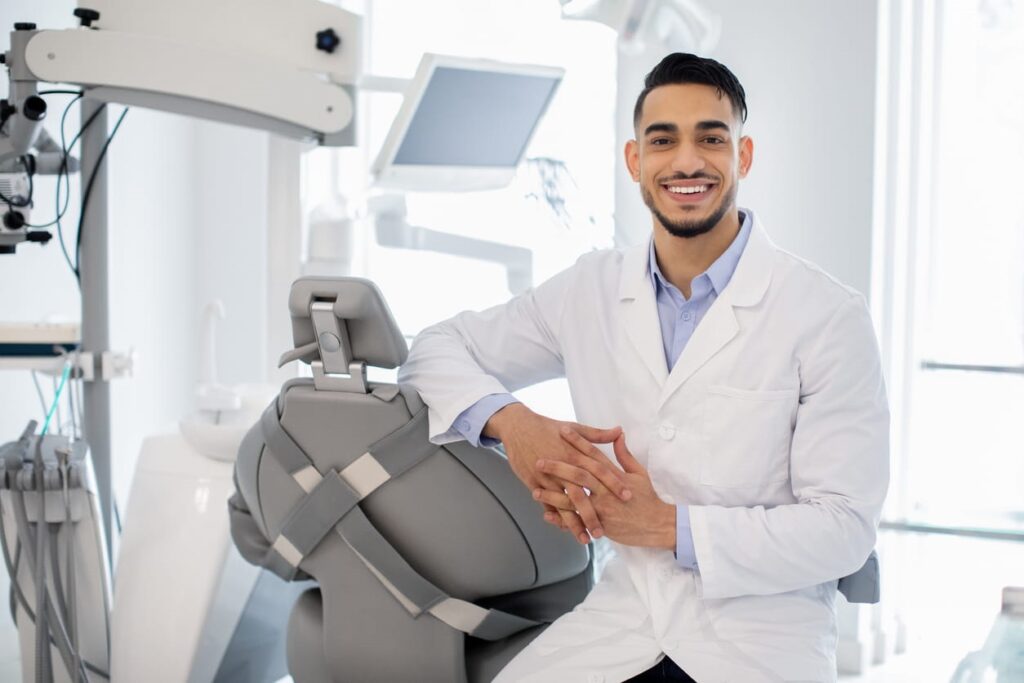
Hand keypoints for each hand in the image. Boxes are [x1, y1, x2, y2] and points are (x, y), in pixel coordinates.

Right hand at [486, 403, 631, 543]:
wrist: (518, 427)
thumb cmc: (547, 427)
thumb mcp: (575, 427)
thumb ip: (598, 434)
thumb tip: (620, 431)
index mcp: (575, 453)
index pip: (599, 470)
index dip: (614, 483)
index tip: (628, 497)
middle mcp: (563, 467)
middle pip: (582, 493)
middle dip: (594, 513)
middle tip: (606, 529)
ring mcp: (548, 477)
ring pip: (564, 504)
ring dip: (576, 522)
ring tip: (587, 538)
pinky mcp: (534, 482)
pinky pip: (547, 504)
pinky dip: (557, 517)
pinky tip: (566, 530)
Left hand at [533, 429, 675, 549]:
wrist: (658, 525)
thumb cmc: (648, 498)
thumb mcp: (639, 473)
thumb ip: (624, 454)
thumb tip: (618, 433)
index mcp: (615, 475)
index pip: (594, 454)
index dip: (578, 441)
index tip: (563, 430)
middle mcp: (607, 491)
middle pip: (579, 475)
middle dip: (558, 467)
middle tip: (539, 460)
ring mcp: (604, 509)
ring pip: (575, 500)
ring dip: (554, 496)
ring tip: (535, 490)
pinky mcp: (602, 525)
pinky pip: (578, 522)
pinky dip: (563, 519)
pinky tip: (547, 515)